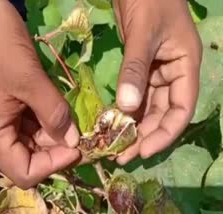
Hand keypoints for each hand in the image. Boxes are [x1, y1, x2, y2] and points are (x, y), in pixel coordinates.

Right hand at [0, 0, 79, 188]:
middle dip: (57, 149)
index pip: (24, 172)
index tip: (78, 148)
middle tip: (83, 134)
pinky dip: (46, 119)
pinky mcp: (5, 103)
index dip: (53, 165)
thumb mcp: (30, 81)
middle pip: (28, 157)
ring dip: (54, 133)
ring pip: (31, 139)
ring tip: (75, 120)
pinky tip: (60, 108)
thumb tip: (74, 141)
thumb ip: (54, 115)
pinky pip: (28, 121)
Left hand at [112, 0, 201, 163]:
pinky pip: (135, 95)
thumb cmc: (150, 0)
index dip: (165, 133)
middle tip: (121, 154)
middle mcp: (172, 75)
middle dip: (144, 135)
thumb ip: (135, 69)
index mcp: (185, 67)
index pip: (181, 110)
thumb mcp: (145, 34)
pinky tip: (113, 124)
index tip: (143, 150)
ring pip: (148, 107)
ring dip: (134, 127)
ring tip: (115, 145)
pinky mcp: (139, 70)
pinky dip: (125, 111)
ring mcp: (155, 73)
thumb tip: (126, 108)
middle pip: (162, 113)